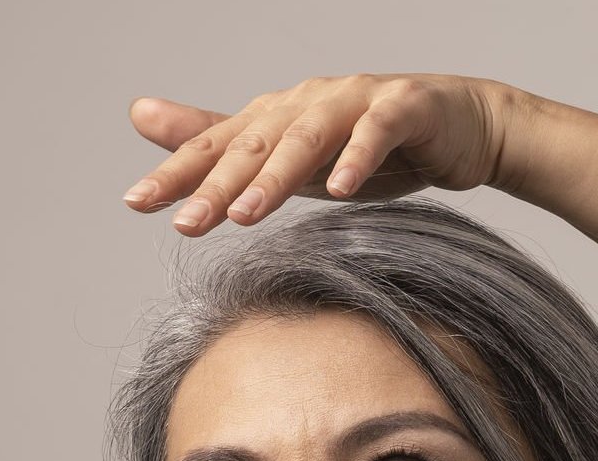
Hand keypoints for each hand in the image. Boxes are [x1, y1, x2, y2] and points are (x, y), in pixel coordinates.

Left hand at [121, 73, 517, 235]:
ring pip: (307, 136)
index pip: (217, 147)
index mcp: (276, 117)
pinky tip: (340, 189)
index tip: (136, 202)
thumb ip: (219, 143)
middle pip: (254, 144)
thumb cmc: (367, 145)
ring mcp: (356, 100)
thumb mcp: (287, 157)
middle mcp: (308, 102)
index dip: (177, 172)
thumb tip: (138, 115)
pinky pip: (378, 130)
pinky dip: (358, 157)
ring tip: (247, 215)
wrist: (461, 127)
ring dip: (275, 176)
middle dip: (216, 184)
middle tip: (184, 223)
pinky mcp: (406, 106)